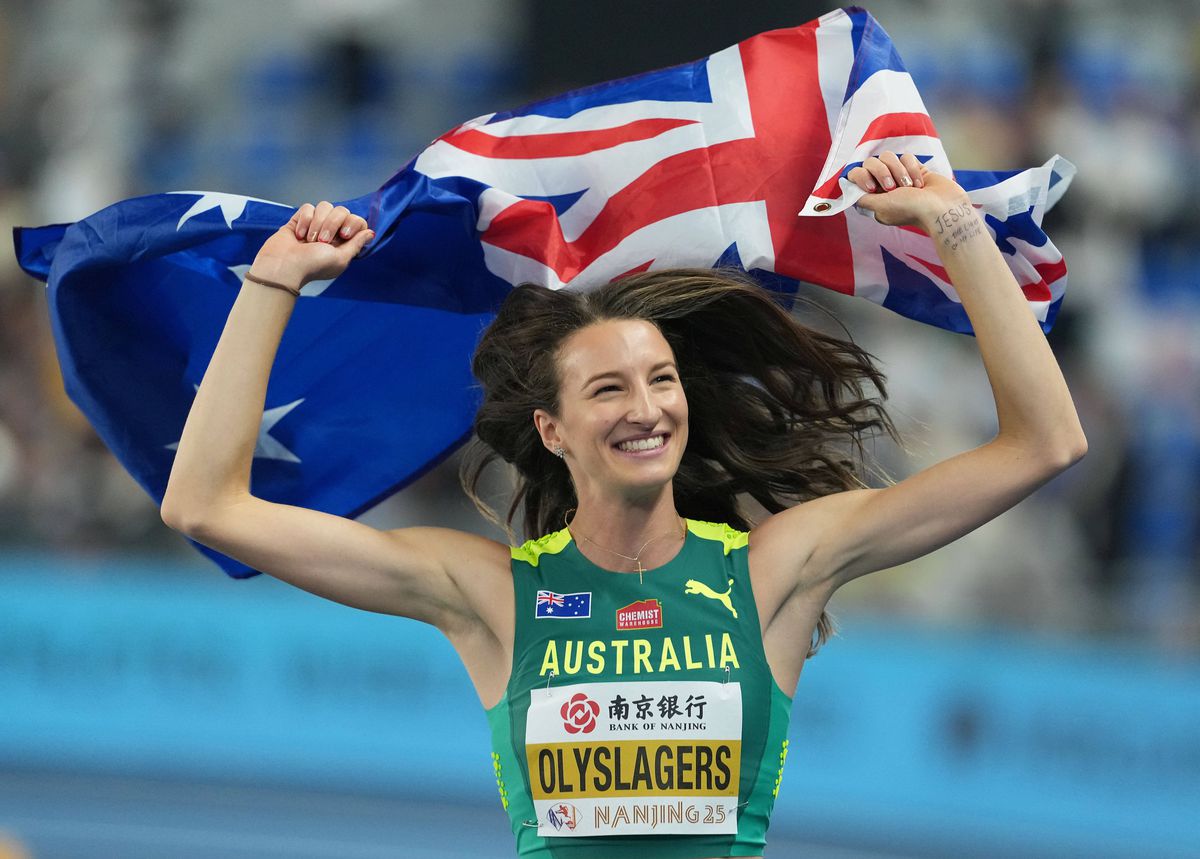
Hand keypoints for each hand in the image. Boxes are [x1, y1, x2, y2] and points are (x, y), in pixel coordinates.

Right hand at [250, 201, 374, 287]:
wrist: (284, 266)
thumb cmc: (313, 266)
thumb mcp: (340, 259)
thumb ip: (356, 244)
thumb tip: (371, 232)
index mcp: (344, 242)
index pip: (357, 221)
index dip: (353, 223)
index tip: (344, 235)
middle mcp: (331, 232)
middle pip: (342, 210)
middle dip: (332, 224)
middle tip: (323, 241)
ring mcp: (315, 225)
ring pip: (324, 206)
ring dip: (317, 223)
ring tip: (309, 240)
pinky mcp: (299, 220)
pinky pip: (308, 208)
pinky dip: (304, 220)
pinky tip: (298, 234)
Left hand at [848, 152, 970, 229]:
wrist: (942, 207)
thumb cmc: (911, 209)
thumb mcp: (880, 207)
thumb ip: (861, 198)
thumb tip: (848, 190)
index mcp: (873, 197)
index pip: (856, 177)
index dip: (861, 177)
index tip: (871, 187)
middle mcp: (883, 186)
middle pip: (871, 162)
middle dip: (882, 172)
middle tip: (892, 187)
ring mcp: (899, 176)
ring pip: (889, 157)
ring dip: (900, 171)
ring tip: (909, 186)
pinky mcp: (914, 168)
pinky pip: (906, 157)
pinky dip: (913, 169)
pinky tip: (920, 183)